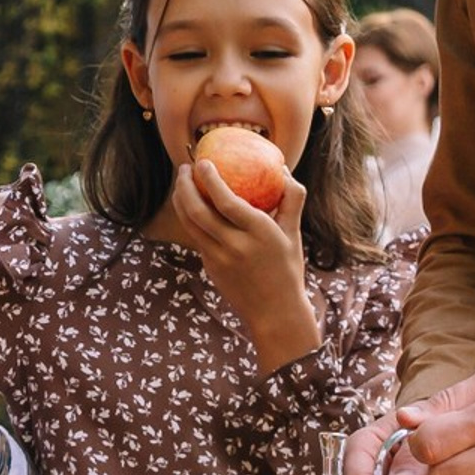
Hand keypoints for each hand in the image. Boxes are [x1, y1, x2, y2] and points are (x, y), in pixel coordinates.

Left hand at [168, 157, 318, 371]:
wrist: (274, 312)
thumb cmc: (287, 268)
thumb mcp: (294, 233)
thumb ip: (291, 199)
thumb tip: (284, 168)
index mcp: (259, 233)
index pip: (227, 201)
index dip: (210, 180)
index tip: (202, 162)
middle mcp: (236, 245)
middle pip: (198, 211)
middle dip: (185, 186)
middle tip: (185, 168)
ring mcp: (218, 258)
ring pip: (189, 224)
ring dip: (180, 200)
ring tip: (182, 183)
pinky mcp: (209, 267)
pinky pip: (195, 236)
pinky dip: (188, 217)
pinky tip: (190, 204)